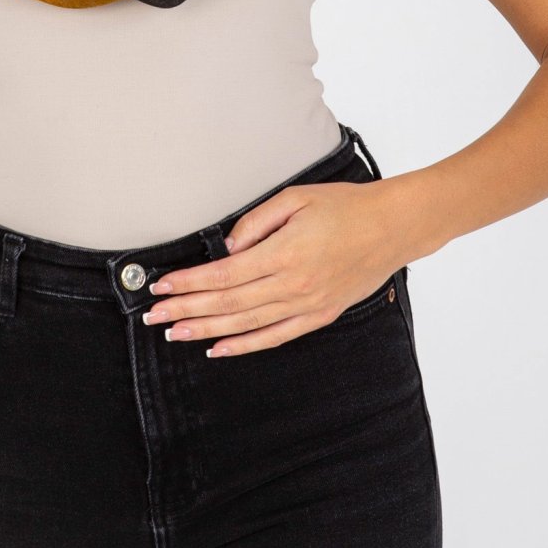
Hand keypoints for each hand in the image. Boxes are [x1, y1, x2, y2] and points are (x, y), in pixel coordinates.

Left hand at [141, 179, 400, 356]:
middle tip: (154, 315)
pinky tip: (219, 348)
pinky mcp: (319, 315)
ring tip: (175, 333)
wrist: (393, 227)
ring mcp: (306, 305)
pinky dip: (244, 346)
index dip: (189, 283)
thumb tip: (228, 246)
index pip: (224, 274)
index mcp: (284, 254)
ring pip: (246, 325)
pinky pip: (275, 337)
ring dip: (206, 330)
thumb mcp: (297, 199)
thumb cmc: (346, 206)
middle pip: (228, 304)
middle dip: (186, 310)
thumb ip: (256, 222)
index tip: (161, 286)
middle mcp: (292, 286)